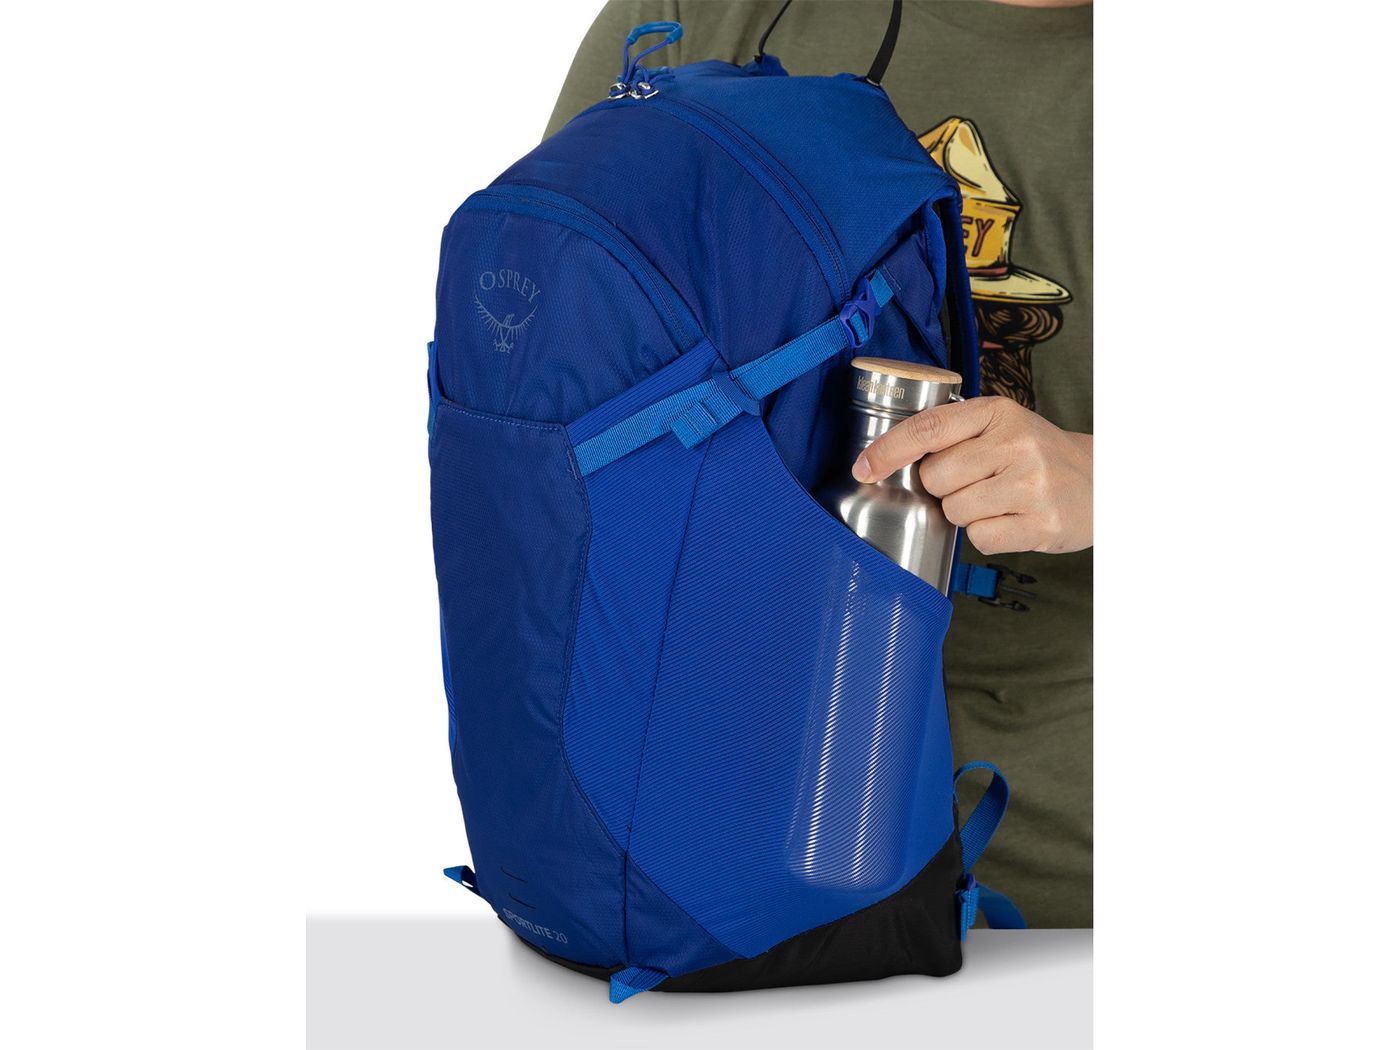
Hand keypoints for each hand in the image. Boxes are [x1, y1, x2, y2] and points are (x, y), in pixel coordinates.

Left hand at [852, 396, 1092, 554]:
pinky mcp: (1041, 522)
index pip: (928, 428)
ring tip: (1000, 500)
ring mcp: (1031, 484)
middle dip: (945, 488)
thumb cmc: (1038, 455)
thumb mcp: (1002, 426)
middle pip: (935, 478)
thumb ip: (953, 434)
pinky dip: (989, 535)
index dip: (888, 450)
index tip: (862, 467)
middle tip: (979, 482)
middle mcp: (1015, 443)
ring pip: (955, 511)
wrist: (1104, 481)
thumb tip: (886, 459)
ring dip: (967, 513)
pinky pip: (981, 538)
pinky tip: (1013, 520)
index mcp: (997, 413)